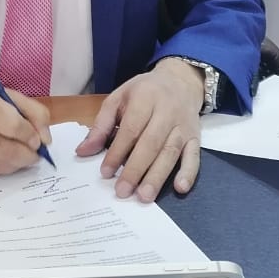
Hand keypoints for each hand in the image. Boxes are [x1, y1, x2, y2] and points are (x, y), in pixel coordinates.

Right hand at [0, 82, 52, 177]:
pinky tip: (4, 164)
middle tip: (34, 157)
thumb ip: (31, 111)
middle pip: (2, 148)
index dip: (29, 136)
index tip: (38, 141)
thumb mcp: (4, 94)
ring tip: (22, 160)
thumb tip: (46, 139)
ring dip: (13, 166)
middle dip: (24, 156)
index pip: (11, 124)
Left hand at [75, 58, 204, 202]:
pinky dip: (189, 173)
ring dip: (158, 176)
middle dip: (136, 169)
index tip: (106, 172)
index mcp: (145, 98)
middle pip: (151, 143)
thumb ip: (101, 125)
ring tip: (144, 196)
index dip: (117, 152)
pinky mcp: (195, 137)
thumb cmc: (144, 92)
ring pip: (170, 152)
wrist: (179, 81)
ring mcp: (183, 125)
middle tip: (123, 191)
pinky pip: (194, 156)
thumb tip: (82, 151)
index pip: (131, 129)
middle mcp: (167, 111)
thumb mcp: (118, 98)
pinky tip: (180, 188)